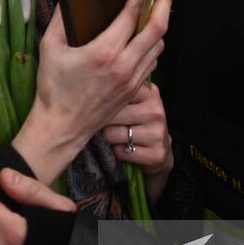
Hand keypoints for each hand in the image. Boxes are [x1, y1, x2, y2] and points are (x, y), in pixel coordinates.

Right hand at [12, 0, 171, 181]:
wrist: (62, 127)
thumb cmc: (53, 89)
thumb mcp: (49, 48)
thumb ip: (60, 19)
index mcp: (105, 52)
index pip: (133, 14)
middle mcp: (124, 65)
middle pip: (158, 28)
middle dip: (164, 3)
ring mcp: (133, 79)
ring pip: (159, 45)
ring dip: (158, 26)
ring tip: (150, 13)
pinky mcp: (135, 90)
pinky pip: (152, 62)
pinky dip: (152, 46)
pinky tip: (141, 39)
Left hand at [103, 82, 173, 196]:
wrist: (158, 146)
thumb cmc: (136, 120)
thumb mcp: (131, 101)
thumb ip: (115, 91)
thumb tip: (85, 91)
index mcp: (149, 92)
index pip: (114, 93)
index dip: (101, 102)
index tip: (99, 106)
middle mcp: (155, 111)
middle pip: (110, 115)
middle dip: (104, 123)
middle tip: (111, 125)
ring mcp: (157, 133)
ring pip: (112, 135)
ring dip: (109, 139)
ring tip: (118, 136)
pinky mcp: (156, 153)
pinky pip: (120, 152)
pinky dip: (117, 152)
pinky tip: (125, 147)